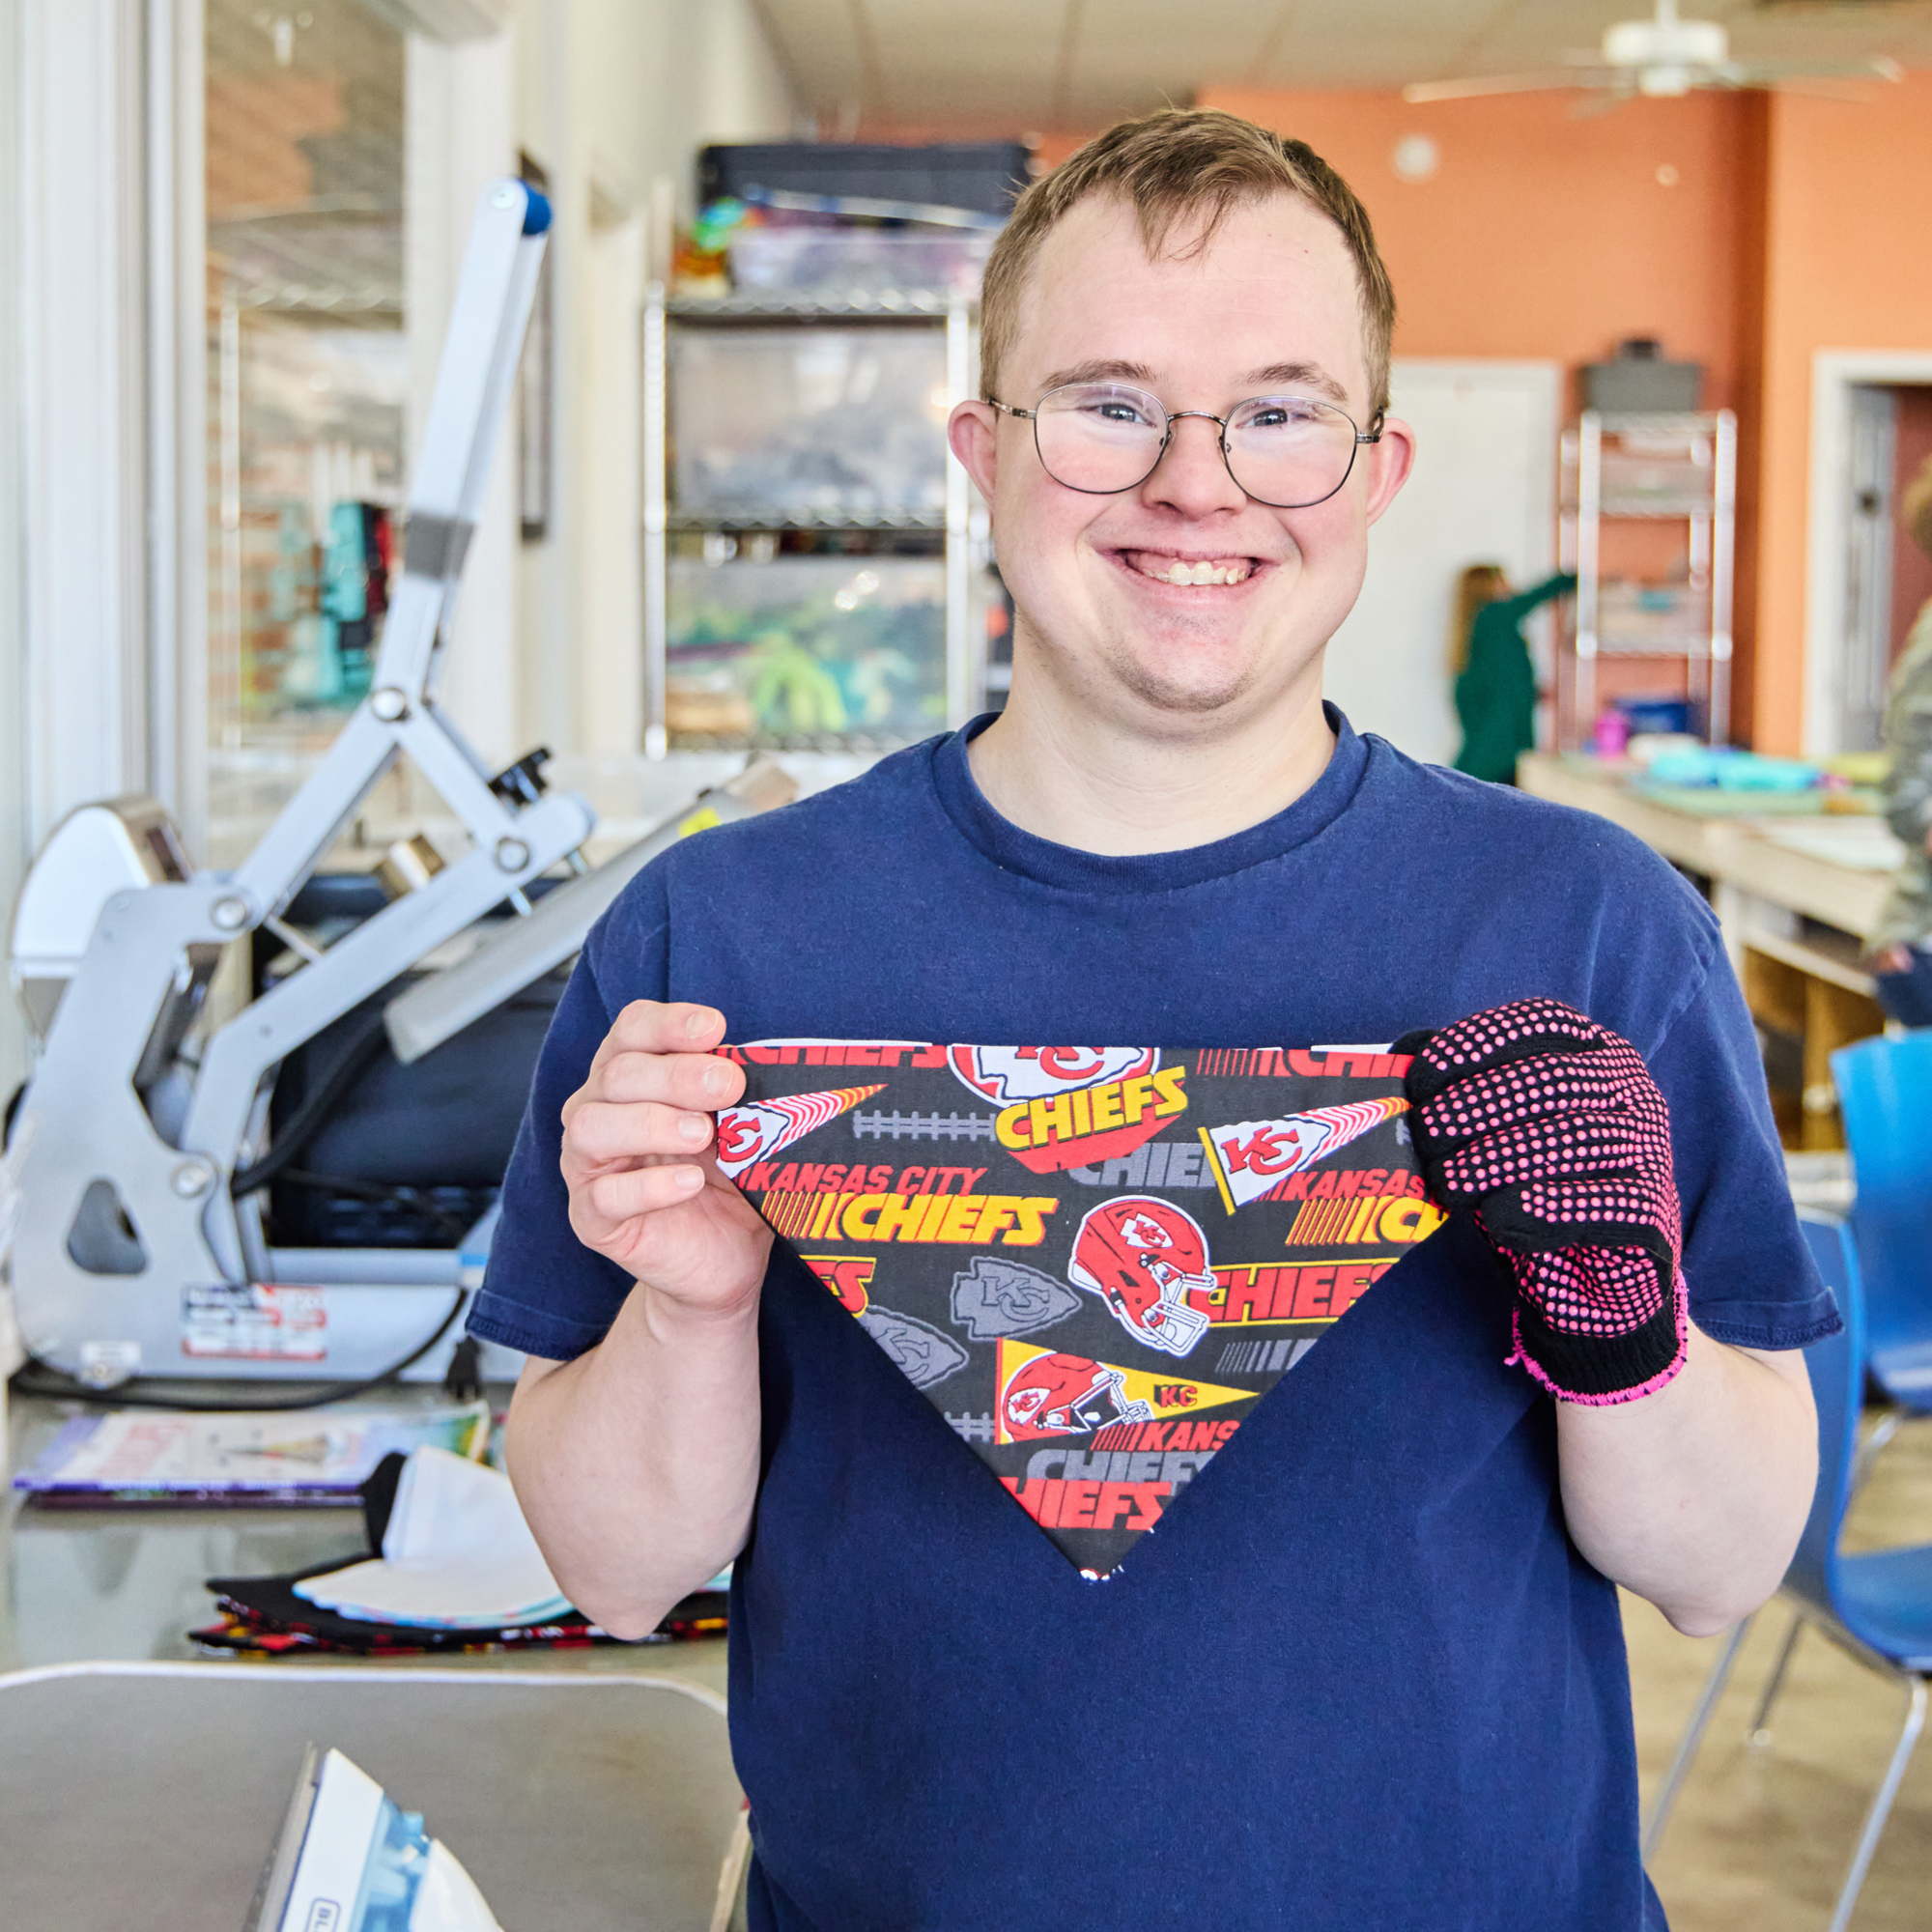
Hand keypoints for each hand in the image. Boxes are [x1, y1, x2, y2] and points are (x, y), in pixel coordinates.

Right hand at [559, 1001, 773, 1316]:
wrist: (725, 1258)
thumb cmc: (728, 1181)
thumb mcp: (741, 1129)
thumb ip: (737, 1096)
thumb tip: (753, 1066)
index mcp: (630, 1077)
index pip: (631, 1030)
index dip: (668, 1023)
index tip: (715, 1028)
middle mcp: (597, 1112)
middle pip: (617, 1074)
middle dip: (676, 1075)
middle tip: (728, 1086)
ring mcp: (586, 1166)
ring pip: (592, 1127)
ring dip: (652, 1124)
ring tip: (703, 1136)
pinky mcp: (590, 1219)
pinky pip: (603, 1196)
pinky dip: (649, 1187)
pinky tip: (690, 1184)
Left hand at [1394, 997, 1686, 1405]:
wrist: (1591, 1281)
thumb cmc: (1531, 1185)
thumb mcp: (1491, 1131)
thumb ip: (1457, 1091)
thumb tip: (1398, 1056)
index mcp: (1592, 1052)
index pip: (1541, 1023)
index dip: (1478, 1043)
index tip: (1421, 1077)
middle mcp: (1630, 1091)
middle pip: (1553, 1079)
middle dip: (1478, 1104)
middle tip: (1426, 1135)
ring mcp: (1650, 1151)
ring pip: (1579, 1138)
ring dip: (1500, 1158)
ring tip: (1449, 1181)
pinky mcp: (1655, 1215)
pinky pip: (1608, 1205)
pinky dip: (1547, 1209)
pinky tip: (1497, 1218)